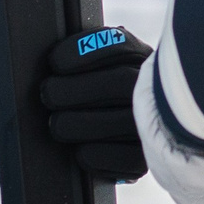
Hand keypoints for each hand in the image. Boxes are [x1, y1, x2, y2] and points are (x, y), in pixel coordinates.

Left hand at [42, 26, 153, 181]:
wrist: (135, 139)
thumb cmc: (103, 100)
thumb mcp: (102, 69)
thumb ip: (85, 58)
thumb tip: (51, 57)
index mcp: (141, 60)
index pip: (120, 45)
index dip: (84, 52)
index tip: (55, 61)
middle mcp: (155, 90)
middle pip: (118, 82)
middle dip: (73, 89)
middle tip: (48, 94)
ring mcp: (154, 124)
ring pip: (120, 119)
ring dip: (77, 123)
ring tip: (56, 123)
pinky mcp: (146, 159)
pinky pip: (121, 158)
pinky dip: (93, 154)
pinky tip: (78, 150)